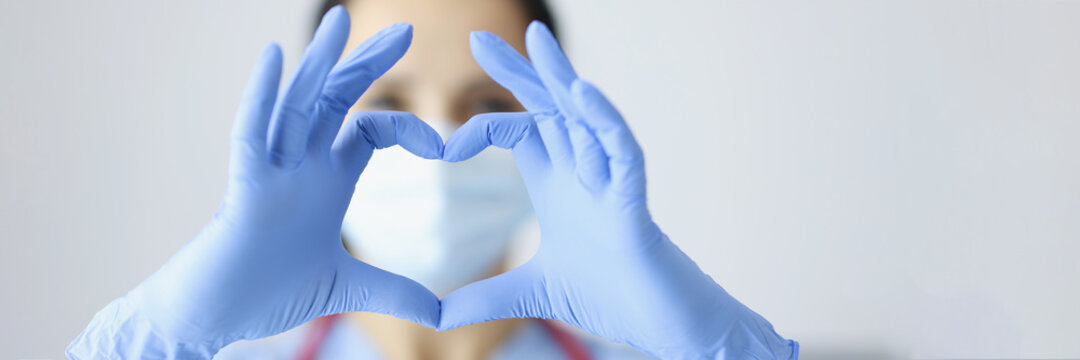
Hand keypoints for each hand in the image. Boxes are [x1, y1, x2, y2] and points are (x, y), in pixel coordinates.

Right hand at [68, 7, 443, 356]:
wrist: (216, 316)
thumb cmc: (269, 293)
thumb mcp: (346, 289)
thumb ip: (393, 292)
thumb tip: (439, 314)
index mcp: (327, 182)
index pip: (369, 131)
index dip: (407, 128)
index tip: (445, 146)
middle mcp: (301, 167)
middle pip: (336, 101)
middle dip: (367, 63)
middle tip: (405, 29)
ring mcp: (271, 174)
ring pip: (295, 105)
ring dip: (317, 63)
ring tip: (338, 20)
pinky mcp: (242, 191)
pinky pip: (249, 136)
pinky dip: (260, 97)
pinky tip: (274, 58)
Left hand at [438, 22, 797, 359]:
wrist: (657, 326)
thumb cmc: (609, 298)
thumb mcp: (531, 295)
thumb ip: (485, 298)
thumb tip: (436, 317)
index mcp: (557, 186)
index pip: (520, 132)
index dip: (481, 129)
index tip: (443, 149)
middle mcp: (583, 174)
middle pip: (550, 108)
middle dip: (518, 73)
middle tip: (480, 38)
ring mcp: (610, 184)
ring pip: (586, 116)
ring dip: (562, 77)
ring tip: (537, 39)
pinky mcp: (634, 203)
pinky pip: (622, 150)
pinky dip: (604, 120)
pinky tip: (581, 91)